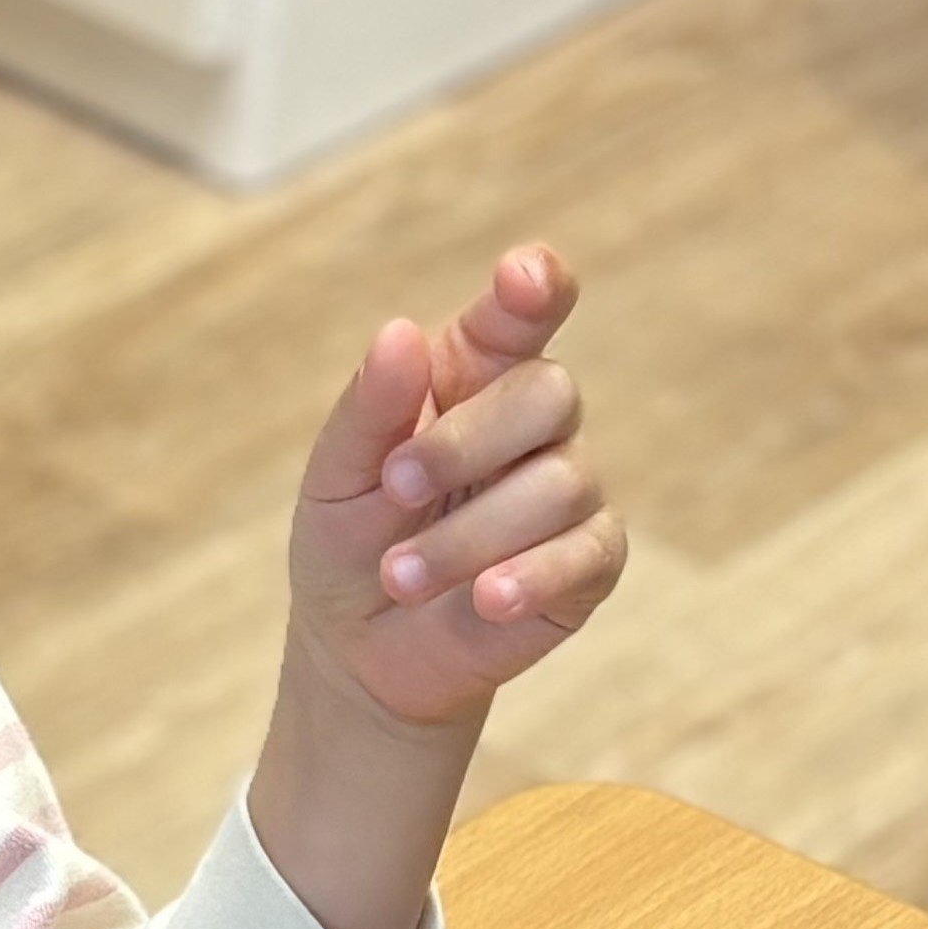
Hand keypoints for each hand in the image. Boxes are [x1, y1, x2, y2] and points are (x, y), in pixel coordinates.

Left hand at [250, 242, 623, 928]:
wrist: (361, 651)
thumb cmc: (350, 544)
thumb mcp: (335, 478)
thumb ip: (368, 410)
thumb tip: (400, 334)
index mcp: (471, 375)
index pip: (522, 312)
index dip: (533, 287)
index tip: (520, 277)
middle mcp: (533, 422)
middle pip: (548, 391)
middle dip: (466, 442)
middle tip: (396, 487)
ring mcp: (571, 488)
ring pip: (559, 481)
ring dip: (466, 536)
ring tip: (400, 577)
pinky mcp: (592, 560)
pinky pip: (587, 553)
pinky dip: (531, 576)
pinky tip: (485, 599)